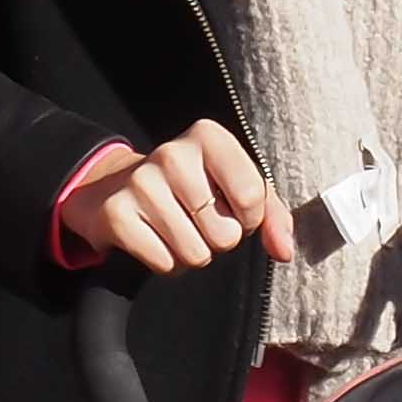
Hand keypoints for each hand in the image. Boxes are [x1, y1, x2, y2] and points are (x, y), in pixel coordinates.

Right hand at [58, 120, 291, 273]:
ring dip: (192, 253)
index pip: (251, 196)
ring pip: (196, 254)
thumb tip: (284, 250)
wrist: (117, 188)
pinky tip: (155, 238)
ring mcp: (140, 183)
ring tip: (177, 229)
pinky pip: (165, 264)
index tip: (234, 211)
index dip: (250, 218)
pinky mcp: (117, 214)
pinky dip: (166, 263)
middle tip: (198, 221)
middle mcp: (172, 154)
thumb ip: (272, 214)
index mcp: (208, 137)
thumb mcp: (236, 187)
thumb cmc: (191, 188)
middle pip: (225, 233)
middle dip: (218, 239)